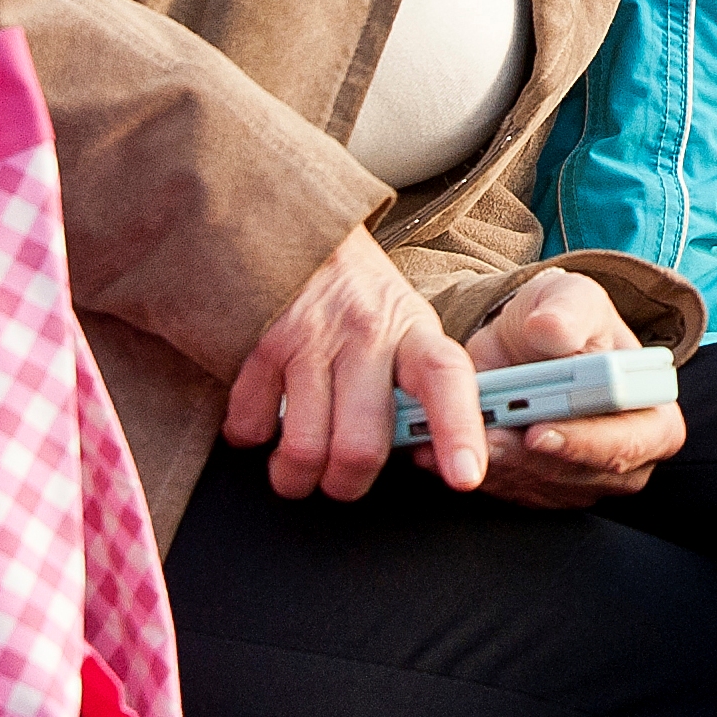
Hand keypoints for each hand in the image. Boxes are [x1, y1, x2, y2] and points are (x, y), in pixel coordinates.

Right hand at [225, 226, 485, 501]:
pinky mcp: (260, 344)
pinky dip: (252, 437)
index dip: (459, 430)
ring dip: (296, 475)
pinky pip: (250, 427)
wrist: (298, 233)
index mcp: (414, 331)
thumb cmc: (361, 299)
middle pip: (361, 444)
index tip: (466, 476)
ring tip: (299, 463)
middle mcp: (366, 332)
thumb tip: (429, 455)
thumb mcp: (406, 326)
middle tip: (343, 478)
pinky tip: (265, 417)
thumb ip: (417, 385)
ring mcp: (311, 338)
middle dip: (348, 483)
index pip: (447, 378)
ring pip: (304, 449)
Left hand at [442, 266, 686, 508]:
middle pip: (586, 475)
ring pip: (543, 488)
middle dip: (529, 458)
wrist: (519, 344)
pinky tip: (445, 450)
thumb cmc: (561, 319)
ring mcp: (584, 478)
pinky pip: (513, 495)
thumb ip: (565, 311)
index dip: (590, 441)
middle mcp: (625, 454)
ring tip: (460, 437)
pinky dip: (480, 474)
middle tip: (486, 435)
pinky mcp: (543, 490)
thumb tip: (551, 330)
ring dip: (498, 468)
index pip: (636, 440)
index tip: (539, 430)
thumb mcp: (565, 297)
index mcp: (651, 410)